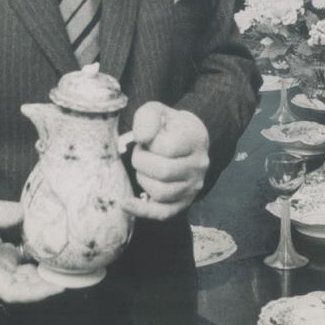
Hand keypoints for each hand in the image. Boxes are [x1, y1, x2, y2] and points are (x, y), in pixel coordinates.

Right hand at [0, 196, 62, 302]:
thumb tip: (22, 212)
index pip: (10, 291)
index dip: (35, 293)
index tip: (57, 287)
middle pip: (21, 287)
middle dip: (45, 284)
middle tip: (71, 273)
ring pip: (21, 276)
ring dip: (41, 273)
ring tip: (65, 263)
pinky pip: (17, 263)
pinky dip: (32, 259)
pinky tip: (47, 248)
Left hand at [125, 102, 208, 220]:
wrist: (186, 140)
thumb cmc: (167, 126)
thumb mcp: (157, 111)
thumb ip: (147, 117)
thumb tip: (142, 138)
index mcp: (195, 140)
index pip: (167, 147)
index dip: (148, 142)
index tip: (146, 138)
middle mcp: (199, 166)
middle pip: (163, 172)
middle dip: (141, 161)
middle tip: (140, 153)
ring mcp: (193, 187)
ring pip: (161, 193)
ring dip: (143, 179)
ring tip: (144, 167)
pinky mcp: (183, 203)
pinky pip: (162, 213)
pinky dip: (142, 211)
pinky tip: (126, 203)